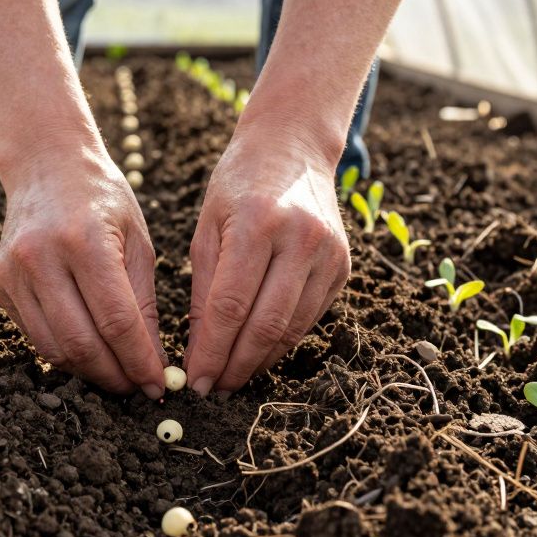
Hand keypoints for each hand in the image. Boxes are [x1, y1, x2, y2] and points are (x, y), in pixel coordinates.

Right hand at [0, 142, 166, 396]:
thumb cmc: (103, 200)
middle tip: (138, 387)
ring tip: (116, 374)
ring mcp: (13, 272)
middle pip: (81, 343)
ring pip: (53, 348)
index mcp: (85, 241)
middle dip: (114, 375)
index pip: (116, 321)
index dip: (140, 362)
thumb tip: (154, 365)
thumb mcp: (138, 243)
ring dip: (89, 372)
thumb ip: (144, 305)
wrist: (47, 166)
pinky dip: (64, 353)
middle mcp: (41, 257)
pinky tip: (88, 350)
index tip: (159, 385)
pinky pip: (34, 335)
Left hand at [184, 126, 350, 394]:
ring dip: (260, 361)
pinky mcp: (343, 266)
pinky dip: (282, 341)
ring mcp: (329, 253)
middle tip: (213, 389)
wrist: (292, 147)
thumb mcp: (207, 227)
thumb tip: (198, 352)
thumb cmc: (237, 186)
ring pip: (292, 328)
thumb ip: (203, 289)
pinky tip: (258, 353)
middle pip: (266, 324)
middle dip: (235, 365)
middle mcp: (301, 238)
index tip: (193, 380)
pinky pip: (310, 318)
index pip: (231, 305)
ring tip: (231, 378)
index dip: (211, 350)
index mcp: (258, 223)